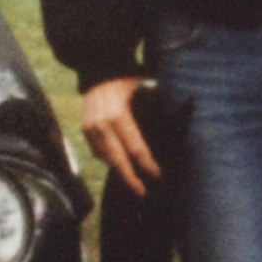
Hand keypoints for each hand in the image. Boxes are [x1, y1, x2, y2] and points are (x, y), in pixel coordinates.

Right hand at [80, 76, 161, 198]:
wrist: (98, 69)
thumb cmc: (127, 79)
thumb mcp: (144, 90)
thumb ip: (156, 107)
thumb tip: (175, 125)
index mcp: (118, 116)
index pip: (135, 147)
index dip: (147, 164)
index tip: (157, 175)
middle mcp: (102, 125)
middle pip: (118, 160)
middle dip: (130, 178)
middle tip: (142, 193)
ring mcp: (91, 128)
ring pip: (106, 158)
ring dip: (120, 168)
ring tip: (133, 180)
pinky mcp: (85, 129)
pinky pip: (97, 151)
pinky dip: (108, 157)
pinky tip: (120, 160)